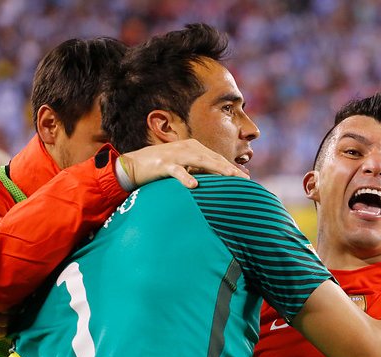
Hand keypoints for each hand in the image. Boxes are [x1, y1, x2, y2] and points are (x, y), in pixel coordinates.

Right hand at [118, 139, 248, 188]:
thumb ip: (200, 170)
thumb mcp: (184, 167)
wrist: (134, 165)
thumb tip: (219, 181)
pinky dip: (185, 177)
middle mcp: (187, 148)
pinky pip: (176, 171)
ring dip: (216, 169)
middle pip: (213, 159)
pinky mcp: (163, 164)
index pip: (217, 158)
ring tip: (230, 177)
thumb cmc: (162, 168)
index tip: (246, 179)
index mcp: (194, 147)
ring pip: (199, 161)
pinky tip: (194, 185)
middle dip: (230, 169)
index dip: (232, 168)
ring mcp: (175, 155)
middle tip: (245, 180)